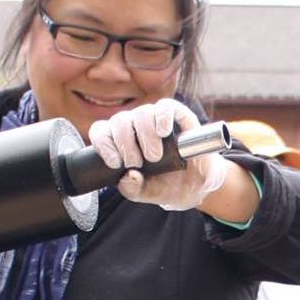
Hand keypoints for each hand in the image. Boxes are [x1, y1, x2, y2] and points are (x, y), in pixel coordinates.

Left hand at [88, 100, 227, 211]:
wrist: (197, 186)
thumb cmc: (168, 186)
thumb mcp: (146, 193)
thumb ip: (132, 189)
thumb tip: (128, 177)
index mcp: (121, 142)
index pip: (102, 132)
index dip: (103, 144)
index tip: (114, 162)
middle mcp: (135, 126)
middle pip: (120, 121)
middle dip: (125, 143)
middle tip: (137, 162)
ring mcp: (155, 119)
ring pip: (141, 113)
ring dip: (145, 134)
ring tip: (154, 155)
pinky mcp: (177, 115)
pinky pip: (165, 107)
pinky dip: (163, 117)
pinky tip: (163, 131)